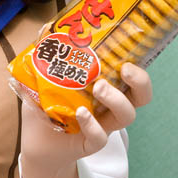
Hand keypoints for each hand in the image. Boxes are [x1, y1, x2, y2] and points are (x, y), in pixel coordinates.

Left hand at [21, 62, 151, 173]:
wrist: (36, 142)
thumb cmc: (44, 107)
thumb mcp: (44, 80)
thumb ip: (47, 60)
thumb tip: (44, 34)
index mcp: (104, 88)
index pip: (132, 76)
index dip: (138, 67)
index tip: (128, 57)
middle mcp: (108, 107)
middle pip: (141, 96)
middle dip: (140, 82)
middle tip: (125, 70)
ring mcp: (102, 125)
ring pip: (126, 116)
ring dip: (117, 100)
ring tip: (99, 88)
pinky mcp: (89, 143)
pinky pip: (100, 137)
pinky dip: (93, 125)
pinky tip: (81, 114)